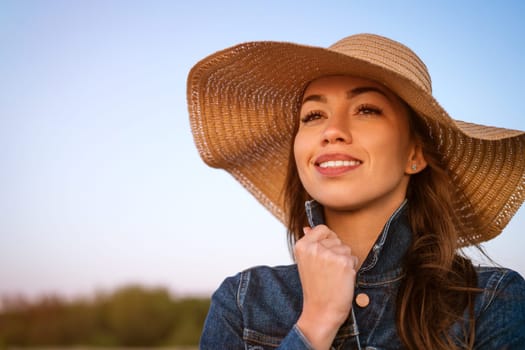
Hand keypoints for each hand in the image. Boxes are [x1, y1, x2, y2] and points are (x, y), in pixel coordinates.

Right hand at [294, 225, 357, 349]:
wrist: (321, 311)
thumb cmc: (315, 289)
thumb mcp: (305, 263)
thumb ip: (309, 243)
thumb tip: (308, 227)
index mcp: (302, 245)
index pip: (322, 228)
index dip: (328, 241)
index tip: (324, 255)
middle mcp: (314, 247)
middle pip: (336, 239)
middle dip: (336, 252)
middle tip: (327, 271)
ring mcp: (329, 254)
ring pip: (346, 248)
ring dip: (344, 261)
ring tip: (334, 275)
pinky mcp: (343, 262)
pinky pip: (354, 258)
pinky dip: (351, 268)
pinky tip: (341, 279)